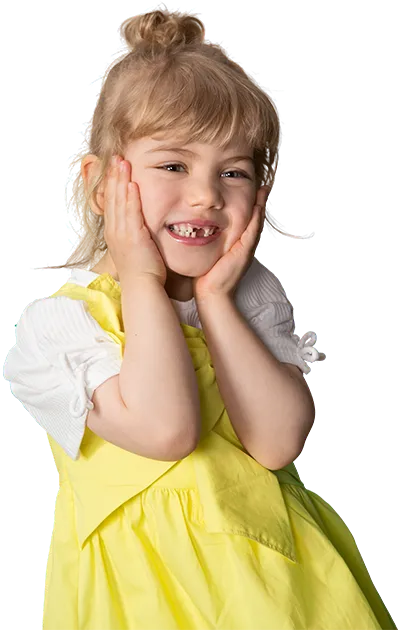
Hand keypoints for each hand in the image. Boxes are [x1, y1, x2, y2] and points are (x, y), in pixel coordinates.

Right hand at [103, 155, 166, 285]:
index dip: (112, 184)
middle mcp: (113, 231)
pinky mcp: (132, 236)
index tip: (115, 168)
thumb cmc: (144, 272)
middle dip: (113, 176)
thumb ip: (136, 235)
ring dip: (120, 180)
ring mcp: (121, 234)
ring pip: (119, 201)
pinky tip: (132, 182)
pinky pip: (130, 212)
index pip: (111, 203)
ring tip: (122, 162)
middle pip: (111, 198)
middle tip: (116, 157)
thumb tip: (141, 228)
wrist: (143, 287)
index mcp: (113, 233)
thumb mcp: (135, 249)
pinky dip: (130, 196)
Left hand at [193, 186, 269, 302]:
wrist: (211, 294)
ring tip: (263, 189)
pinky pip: (252, 232)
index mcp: (237, 244)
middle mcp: (245, 245)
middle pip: (255, 218)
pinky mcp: (244, 253)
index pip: (246, 219)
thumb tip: (194, 227)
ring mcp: (246, 249)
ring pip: (256, 223)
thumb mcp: (208, 252)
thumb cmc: (205, 275)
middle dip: (259, 200)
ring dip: (261, 205)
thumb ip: (205, 239)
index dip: (250, 204)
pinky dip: (255, 219)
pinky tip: (257, 207)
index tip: (250, 188)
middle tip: (263, 183)